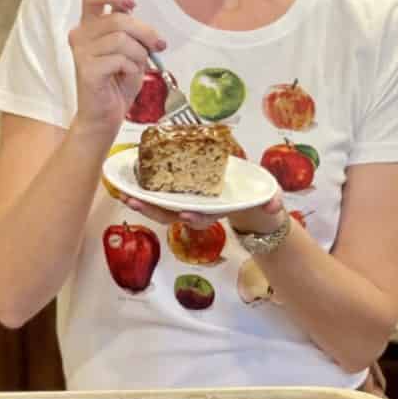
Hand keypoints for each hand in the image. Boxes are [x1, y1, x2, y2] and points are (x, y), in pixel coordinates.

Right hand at [68, 0, 165, 140]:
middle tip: (159, 45)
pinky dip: (132, 68)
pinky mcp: (86, 69)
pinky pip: (119, 59)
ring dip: (139, 54)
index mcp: (89, 25)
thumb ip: (133, 33)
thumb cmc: (118, 82)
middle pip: (118, 19)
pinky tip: (127, 77)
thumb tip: (148, 29)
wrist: (105, 115)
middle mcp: (80, 35)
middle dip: (145, 32)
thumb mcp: (131, 51)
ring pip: (121, 39)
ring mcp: (81, 52)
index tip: (132, 2)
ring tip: (137, 67)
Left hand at [117, 192, 285, 235]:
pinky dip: (143, 189)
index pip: (203, 216)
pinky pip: (158, 193)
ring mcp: (187, 202)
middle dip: (153, 210)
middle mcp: (198, 209)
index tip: (185, 214)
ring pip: (161, 207)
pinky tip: (127, 182)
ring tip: (124, 194)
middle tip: (135, 202)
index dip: (194, 216)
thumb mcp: (267, 198)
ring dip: (142, 202)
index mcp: (217, 210)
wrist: (250, 199)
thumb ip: (271, 200)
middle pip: (172, 214)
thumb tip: (273, 204)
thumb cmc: (256, 196)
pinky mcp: (180, 191)